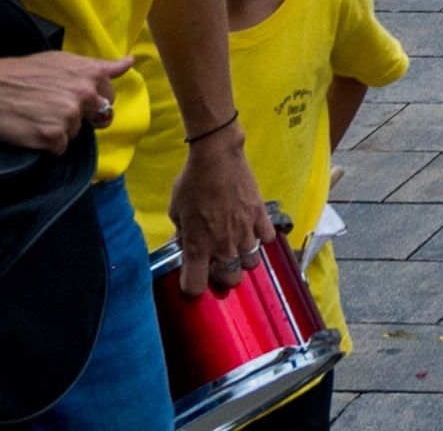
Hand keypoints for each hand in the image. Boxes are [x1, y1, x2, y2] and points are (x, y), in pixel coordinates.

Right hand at [0, 47, 136, 153]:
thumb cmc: (23, 72)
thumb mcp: (63, 60)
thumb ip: (97, 66)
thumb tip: (129, 63)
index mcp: (91, 74)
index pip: (110, 96)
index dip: (94, 101)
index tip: (75, 99)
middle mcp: (86, 95)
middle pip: (99, 118)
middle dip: (82, 117)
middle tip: (53, 110)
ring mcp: (71, 117)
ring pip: (77, 134)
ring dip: (61, 130)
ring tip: (36, 115)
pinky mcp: (54, 138)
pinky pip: (59, 149)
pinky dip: (47, 145)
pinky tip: (31, 130)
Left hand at [168, 121, 273, 294]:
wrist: (217, 156)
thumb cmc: (191, 182)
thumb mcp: (176, 210)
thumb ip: (181, 233)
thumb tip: (184, 242)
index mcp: (198, 246)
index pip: (195, 287)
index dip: (191, 285)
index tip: (191, 275)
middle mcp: (223, 245)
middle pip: (231, 280)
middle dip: (222, 275)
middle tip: (216, 261)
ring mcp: (245, 231)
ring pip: (251, 263)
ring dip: (242, 258)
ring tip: (236, 245)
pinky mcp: (260, 216)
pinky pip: (267, 238)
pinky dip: (260, 238)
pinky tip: (252, 229)